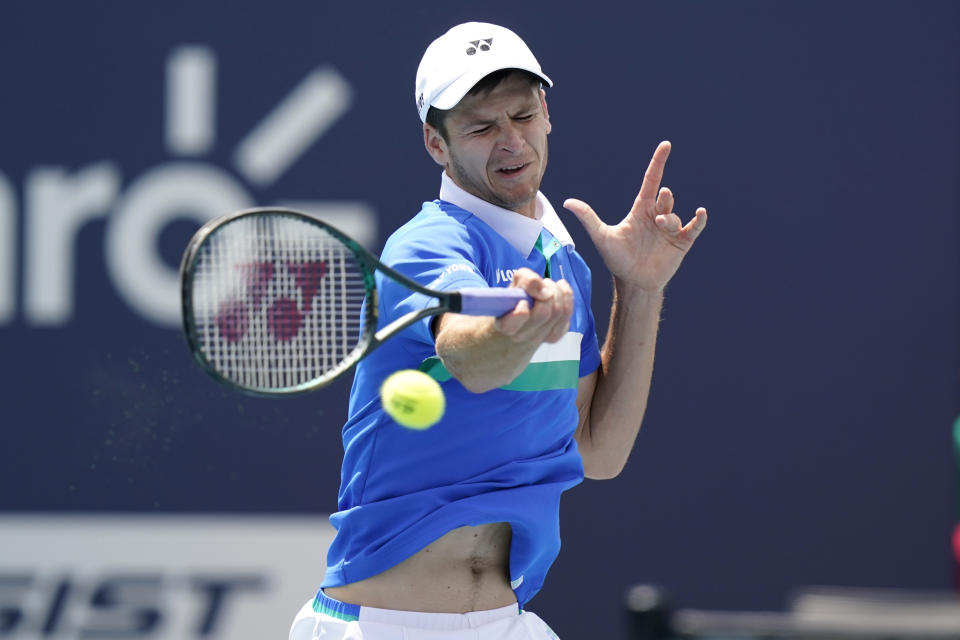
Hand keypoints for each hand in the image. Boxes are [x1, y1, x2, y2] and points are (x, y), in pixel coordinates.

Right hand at [494, 267, 572, 343]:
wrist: (520, 315)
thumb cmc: (516, 297)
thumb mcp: (516, 282)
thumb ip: (526, 280)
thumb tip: (544, 290)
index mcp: (505, 325)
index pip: (520, 318)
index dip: (523, 309)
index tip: (523, 301)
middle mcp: (521, 336)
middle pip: (543, 314)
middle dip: (547, 292)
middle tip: (543, 283)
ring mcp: (538, 338)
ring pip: (557, 313)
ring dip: (557, 292)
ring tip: (549, 285)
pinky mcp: (553, 336)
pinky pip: (566, 314)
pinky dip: (566, 297)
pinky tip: (560, 290)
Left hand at [563, 141, 706, 292]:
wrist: (633, 282)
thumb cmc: (617, 259)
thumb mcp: (601, 237)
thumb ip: (588, 217)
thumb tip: (567, 202)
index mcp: (641, 210)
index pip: (651, 180)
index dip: (658, 162)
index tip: (666, 145)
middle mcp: (657, 216)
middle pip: (664, 198)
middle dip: (665, 196)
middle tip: (663, 196)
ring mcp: (670, 230)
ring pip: (675, 215)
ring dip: (671, 217)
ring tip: (662, 224)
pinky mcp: (681, 243)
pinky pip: (694, 228)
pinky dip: (699, 220)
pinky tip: (700, 213)